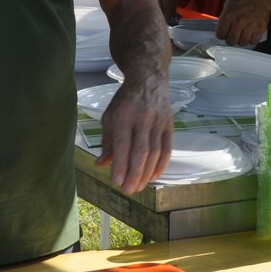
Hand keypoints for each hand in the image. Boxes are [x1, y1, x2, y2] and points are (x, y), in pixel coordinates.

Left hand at [96, 78, 172, 194]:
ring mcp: (158, 122)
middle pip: (140, 151)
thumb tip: (101, 164)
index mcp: (123, 116)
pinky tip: (153, 177)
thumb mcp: (110, 117)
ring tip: (138, 187)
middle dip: (134, 173)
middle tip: (128, 190)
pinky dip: (161, 165)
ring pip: (154, 152)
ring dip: (147, 172)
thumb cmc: (125, 101)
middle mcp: (142, 118)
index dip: (120, 164)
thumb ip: (107, 142)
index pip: (122, 144)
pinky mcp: (169, 125)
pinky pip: (167, 149)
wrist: (149, 80)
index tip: (116, 182)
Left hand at [216, 0, 270, 46]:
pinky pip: (253, 41)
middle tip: (233, 35)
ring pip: (242, 43)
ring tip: (242, 34)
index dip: (222, 34)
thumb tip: (223, 30)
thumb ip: (225, 18)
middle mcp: (239, 21)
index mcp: (229, 15)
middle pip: (231, 41)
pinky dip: (251, 39)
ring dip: (241, 40)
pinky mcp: (260, 28)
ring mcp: (250, 25)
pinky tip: (250, 33)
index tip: (224, 33)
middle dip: (231, 39)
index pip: (220, 35)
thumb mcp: (229, 4)